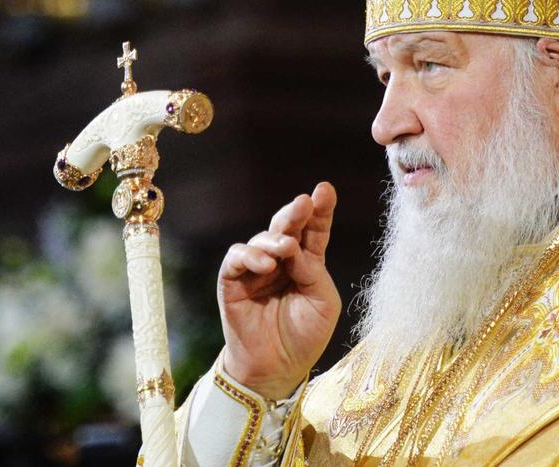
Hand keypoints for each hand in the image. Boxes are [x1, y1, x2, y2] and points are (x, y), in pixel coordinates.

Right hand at [217, 182, 339, 399]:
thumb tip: (293, 248)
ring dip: (274, 238)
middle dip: (295, 212)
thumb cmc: (305, 336)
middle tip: (304, 203)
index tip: (325, 190)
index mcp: (308, 262)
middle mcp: (282, 260)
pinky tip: (266, 264)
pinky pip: (236, 258)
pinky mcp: (233, 281)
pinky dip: (250, 256)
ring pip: (262, 239)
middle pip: (287, 226)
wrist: (277, 369)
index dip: (321, 209)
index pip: (314, 230)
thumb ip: (313, 271)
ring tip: (285, 248)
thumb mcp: (323, 302)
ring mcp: (256, 269)